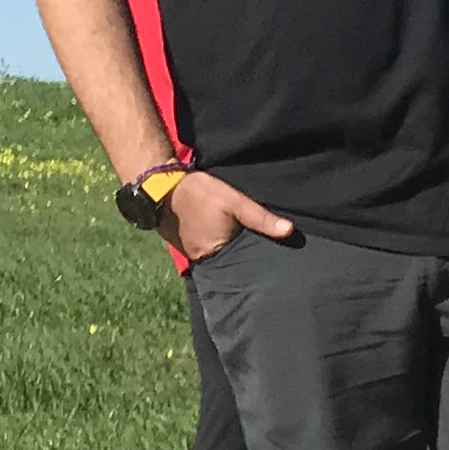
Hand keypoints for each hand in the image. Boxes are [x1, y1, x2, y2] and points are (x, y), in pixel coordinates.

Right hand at [167, 169, 297, 261]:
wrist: (158, 185)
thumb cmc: (197, 192)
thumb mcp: (234, 200)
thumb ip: (260, 218)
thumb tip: (290, 231)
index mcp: (217, 254)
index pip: (244, 264)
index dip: (255, 260)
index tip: (270, 259)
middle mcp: (202, 259)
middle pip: (230, 261)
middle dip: (242, 255)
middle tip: (257, 247)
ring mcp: (190, 253)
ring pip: (216, 254)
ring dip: (226, 248)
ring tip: (239, 240)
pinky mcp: (182, 244)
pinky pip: (203, 246)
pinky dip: (212, 242)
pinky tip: (219, 233)